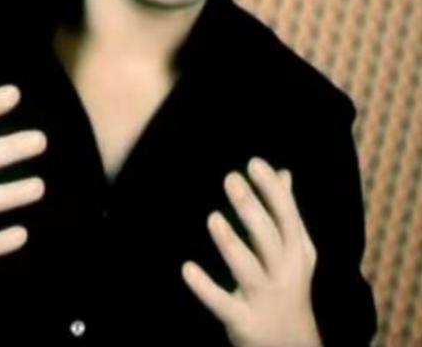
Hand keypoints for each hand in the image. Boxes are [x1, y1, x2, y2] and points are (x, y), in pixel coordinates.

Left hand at [181, 157, 321, 346]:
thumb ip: (286, 212)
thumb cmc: (288, 285)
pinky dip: (205, 286)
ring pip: (248, 269)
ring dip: (230, 243)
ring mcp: (265, 299)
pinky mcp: (244, 321)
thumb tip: (284, 172)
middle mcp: (286, 274)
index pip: (287, 216)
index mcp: (298, 253)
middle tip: (230, 178)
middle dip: (251, 208)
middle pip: (269, 238)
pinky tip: (186, 268)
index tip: (254, 163)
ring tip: (213, 218)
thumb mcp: (295, 251)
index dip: (272, 189)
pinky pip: (222, 302)